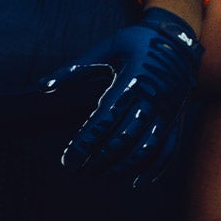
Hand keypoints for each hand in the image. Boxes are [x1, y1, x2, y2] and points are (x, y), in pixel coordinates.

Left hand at [42, 7, 203, 183]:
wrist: (179, 38)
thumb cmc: (135, 43)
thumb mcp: (104, 50)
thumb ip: (73, 70)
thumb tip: (42, 86)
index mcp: (130, 81)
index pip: (104, 120)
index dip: (85, 144)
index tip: (68, 161)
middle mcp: (151, 99)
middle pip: (123, 139)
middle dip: (99, 159)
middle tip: (79, 172)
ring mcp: (166, 112)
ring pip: (145, 149)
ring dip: (122, 168)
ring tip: (100, 176)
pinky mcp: (176, 120)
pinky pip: (168, 150)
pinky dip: (154, 170)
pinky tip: (136, 182)